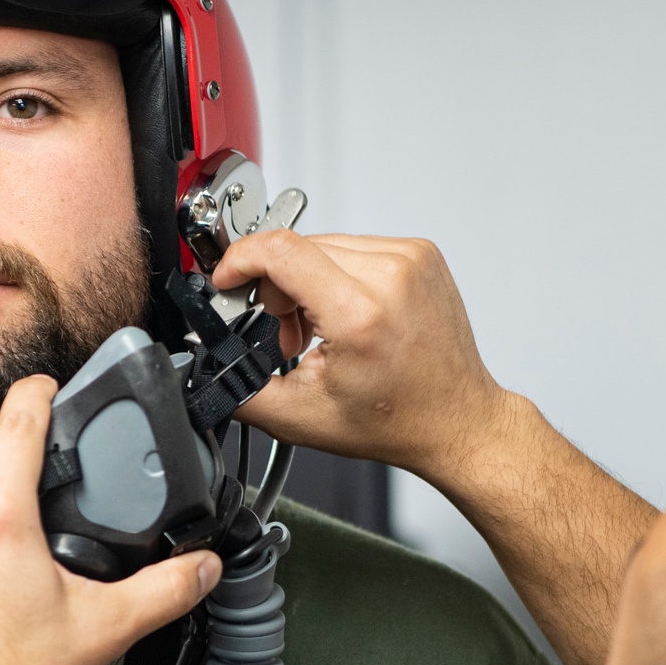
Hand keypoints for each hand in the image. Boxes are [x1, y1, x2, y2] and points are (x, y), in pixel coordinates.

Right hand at [215, 230, 655, 664]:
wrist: (458, 420)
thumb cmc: (397, 420)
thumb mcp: (300, 418)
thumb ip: (239, 387)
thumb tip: (207, 364)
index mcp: (361, 313)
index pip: (280, 250)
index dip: (239, 262)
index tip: (228, 281)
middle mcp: (392, 276)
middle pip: (296, 248)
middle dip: (275, 286)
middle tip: (289, 332)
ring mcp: (411, 258)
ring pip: (323, 244)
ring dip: (305, 279)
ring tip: (321, 327)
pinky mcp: (420, 252)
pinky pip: (353, 245)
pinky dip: (336, 274)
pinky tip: (345, 311)